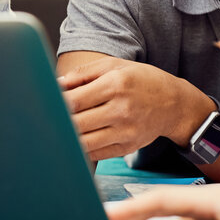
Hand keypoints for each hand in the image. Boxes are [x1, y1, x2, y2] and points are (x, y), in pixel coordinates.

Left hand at [59, 57, 212, 160]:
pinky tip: (74, 141)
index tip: (45, 103)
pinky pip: (96, 153)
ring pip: (84, 142)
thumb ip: (84, 73)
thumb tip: (57, 84)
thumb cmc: (142, 81)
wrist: (174, 104)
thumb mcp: (116, 66)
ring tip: (57, 132)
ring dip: (67, 138)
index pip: (75, 100)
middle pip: (76, 123)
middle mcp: (121, 109)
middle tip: (45, 120)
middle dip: (58, 122)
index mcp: (116, 84)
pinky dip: (81, 149)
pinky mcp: (127, 147)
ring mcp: (125, 131)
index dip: (56, 104)